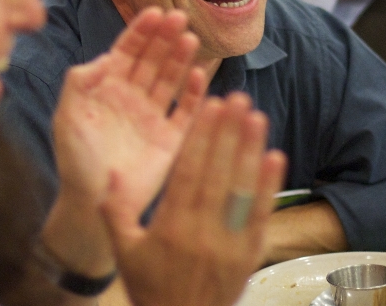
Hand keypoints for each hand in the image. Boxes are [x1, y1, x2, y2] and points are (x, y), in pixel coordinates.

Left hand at [52, 7, 206, 212]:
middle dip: (165, 37)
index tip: (155, 12)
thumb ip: (79, 83)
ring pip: (171, 79)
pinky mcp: (171, 139)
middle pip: (153, 59)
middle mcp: (133, 98)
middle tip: (180, 17)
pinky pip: (187, 111)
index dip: (141, 32)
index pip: (127, 52)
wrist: (92, 204)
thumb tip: (106, 57)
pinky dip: (195, 93)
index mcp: (108, 89)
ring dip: (181, 58)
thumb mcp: (66, 117)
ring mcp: (154, 117)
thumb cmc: (75, 161)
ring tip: (191, 39)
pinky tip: (200, 76)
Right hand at [103, 93, 286, 305]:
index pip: (188, 171)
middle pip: (218, 172)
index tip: (210, 106)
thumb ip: (115, 212)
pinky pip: (261, 215)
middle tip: (238, 99)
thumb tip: (111, 173)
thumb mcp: (125, 252)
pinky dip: (269, 186)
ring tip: (257, 117)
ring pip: (242, 188)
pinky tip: (275, 158)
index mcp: (170, 225)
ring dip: (251, 150)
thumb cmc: (152, 289)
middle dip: (228, 132)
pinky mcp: (250, 253)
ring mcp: (229, 241)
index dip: (200, 136)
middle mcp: (202, 230)